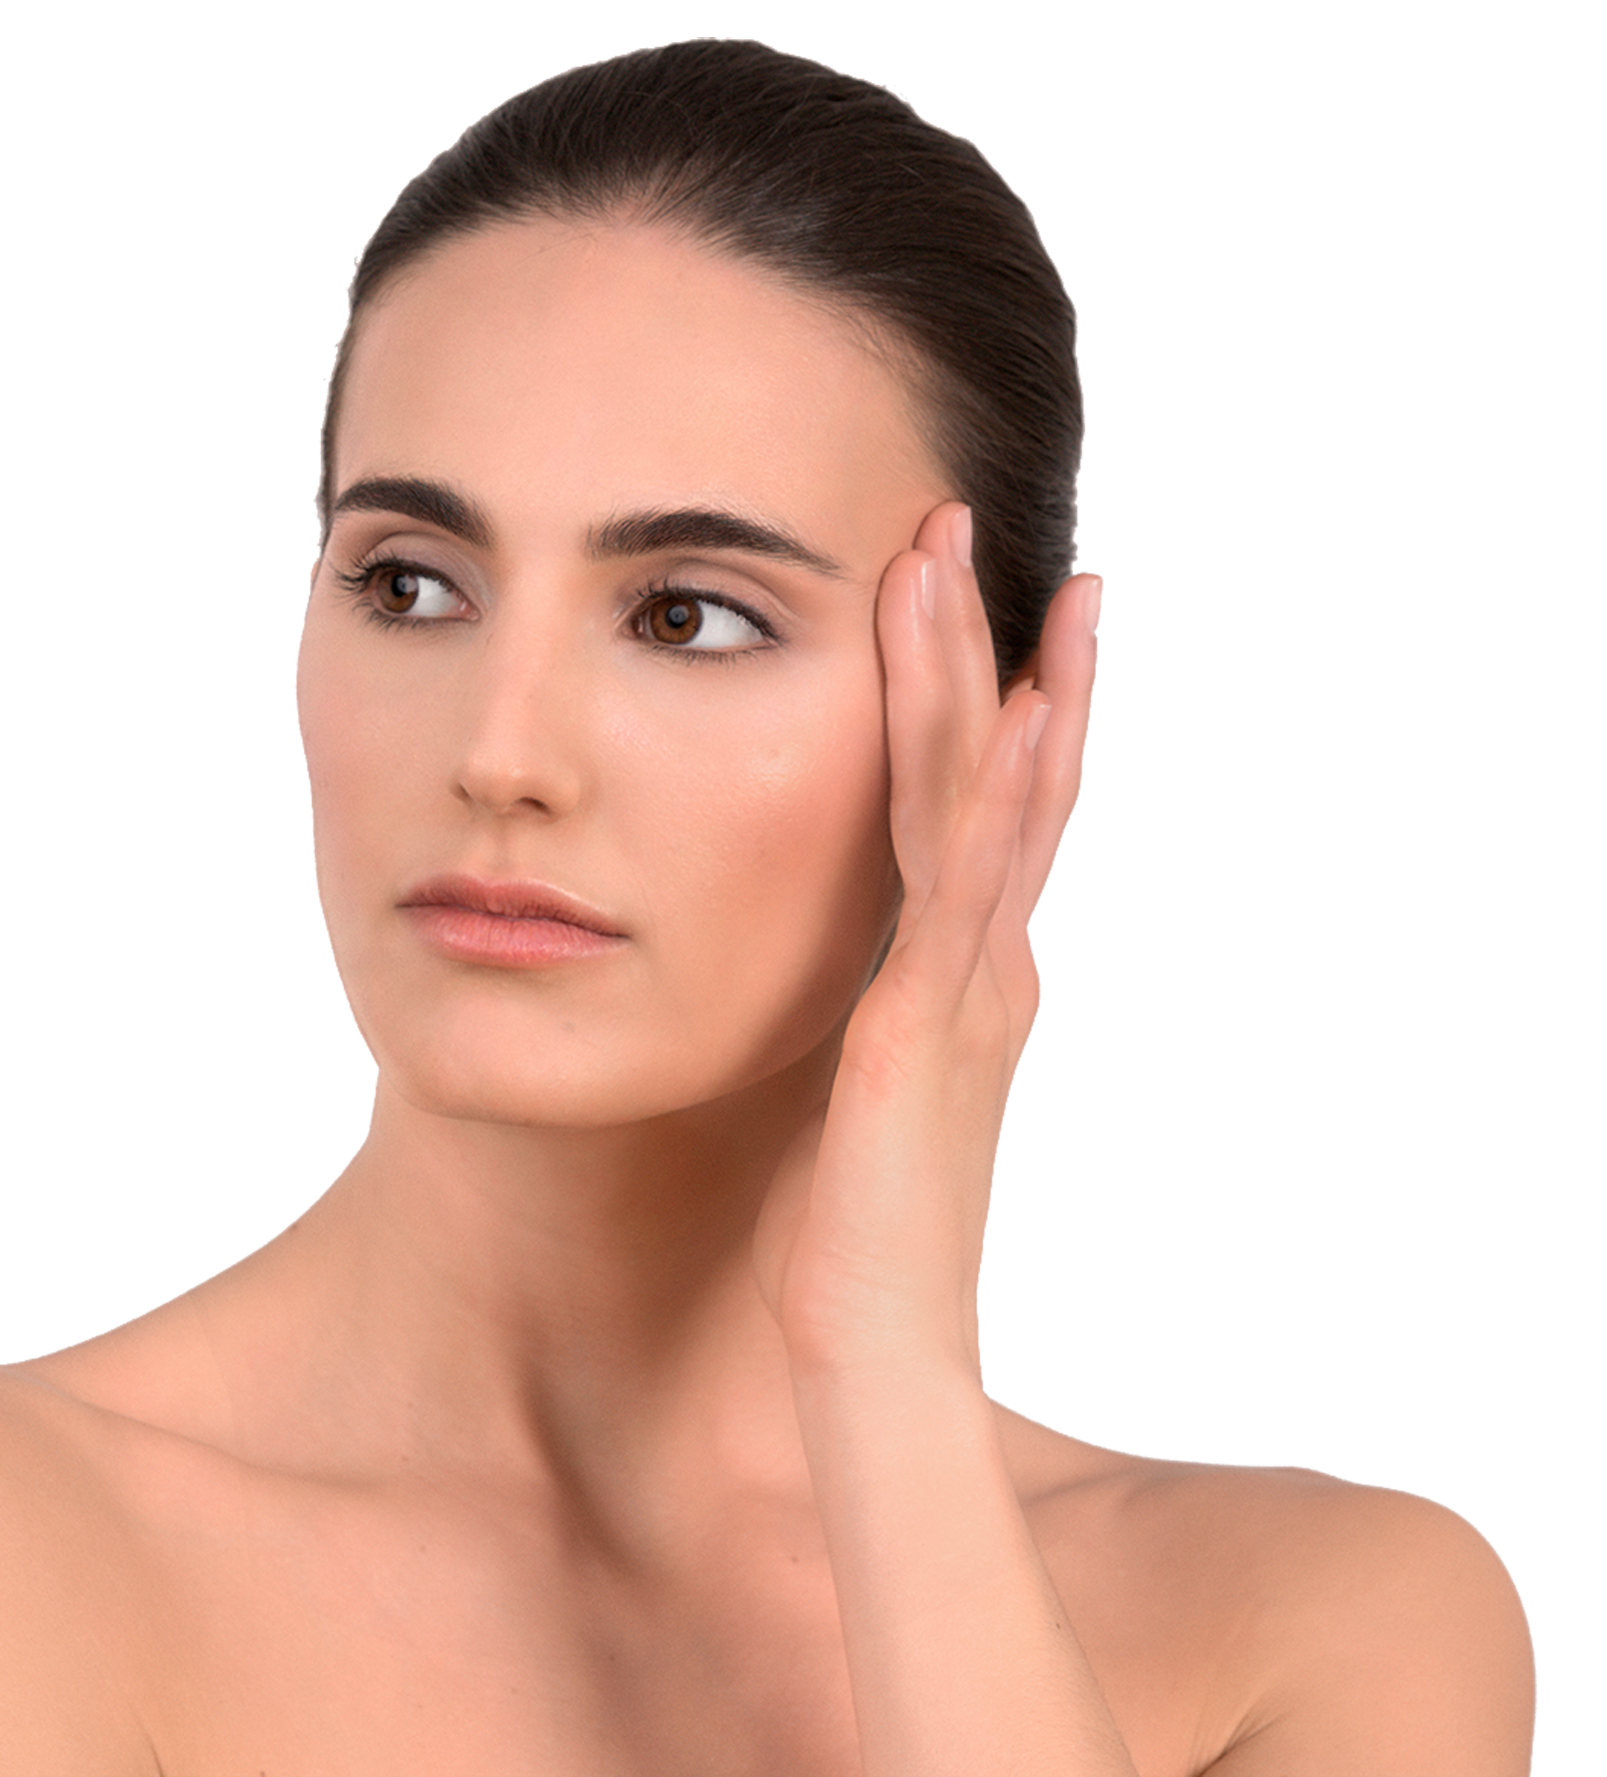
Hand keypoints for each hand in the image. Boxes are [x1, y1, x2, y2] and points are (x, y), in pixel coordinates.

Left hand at [755, 502, 1099, 1372]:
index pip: (980, 809)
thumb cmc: (858, 1237)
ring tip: (962, 556)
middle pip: (997, 772)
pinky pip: (964, 874)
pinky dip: (994, 780)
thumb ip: (874, 1024)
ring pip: (984, 795)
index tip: (969, 602)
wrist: (875, 1345)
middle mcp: (986, 961)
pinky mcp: (931, 1013)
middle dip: (985, 643)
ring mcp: (970, 980)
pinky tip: (1015, 697)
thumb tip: (852, 985)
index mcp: (967, 975)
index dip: (981, 699)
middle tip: (962, 522)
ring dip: (976, 668)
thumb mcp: (870, 1097)